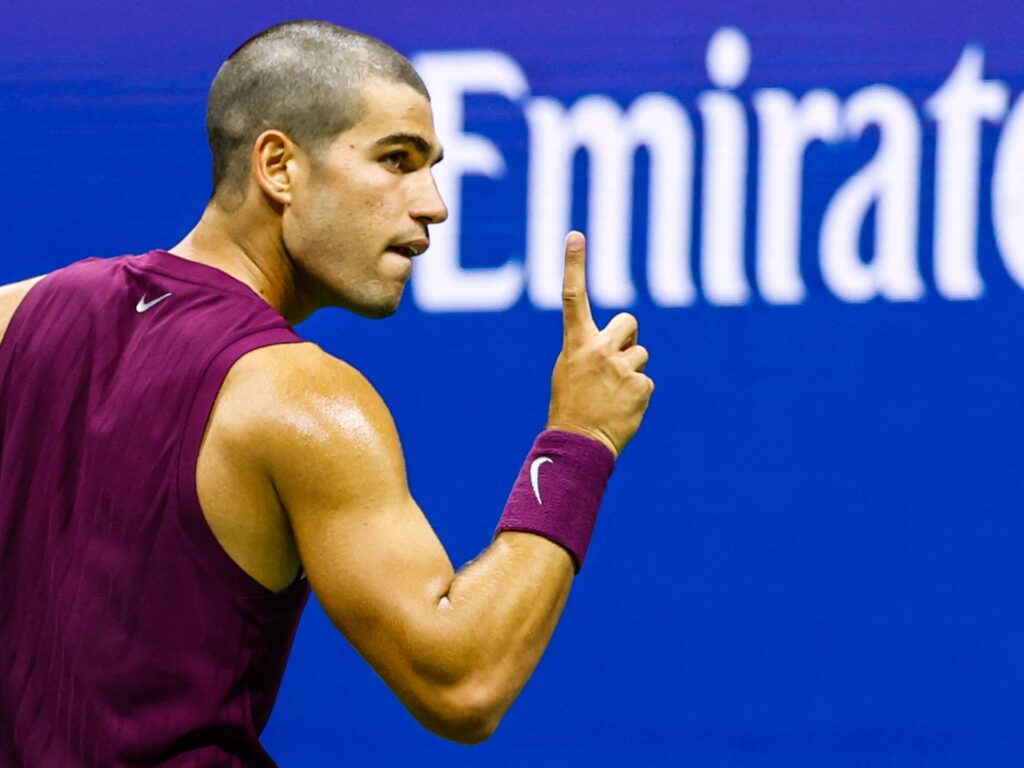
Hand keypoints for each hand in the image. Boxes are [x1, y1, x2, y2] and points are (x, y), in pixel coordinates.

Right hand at [546, 231, 653, 455]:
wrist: (579, 443)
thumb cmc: (571, 405)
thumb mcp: (569, 369)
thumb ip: (589, 348)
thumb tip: (620, 339)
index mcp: (576, 343)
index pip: (573, 297)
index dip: (574, 264)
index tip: (575, 236)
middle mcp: (599, 350)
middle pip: (629, 322)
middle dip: (627, 337)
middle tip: (613, 363)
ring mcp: (622, 367)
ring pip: (641, 354)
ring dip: (631, 371)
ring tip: (613, 394)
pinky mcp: (642, 386)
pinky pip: (646, 380)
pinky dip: (637, 394)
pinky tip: (622, 407)